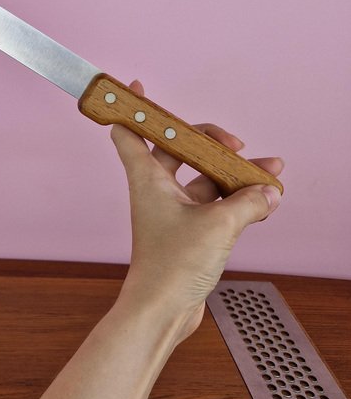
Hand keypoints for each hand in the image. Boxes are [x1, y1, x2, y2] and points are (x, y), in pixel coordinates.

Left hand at [112, 79, 283, 344]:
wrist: (163, 311)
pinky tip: (266, 201)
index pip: (129, 133)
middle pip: (179, 149)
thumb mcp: (218, 226)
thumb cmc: (171, 266)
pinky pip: (216, 203)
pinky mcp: (191, 231)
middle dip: (209, 141)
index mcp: (148, 178)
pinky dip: (238, 199)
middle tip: (235, 143)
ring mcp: (175, 210)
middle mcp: (158, 190)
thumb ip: (248, 202)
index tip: (138, 87)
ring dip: (234, 173)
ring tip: (270, 171)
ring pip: (205, 178)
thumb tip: (269, 191)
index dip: (132, 109)